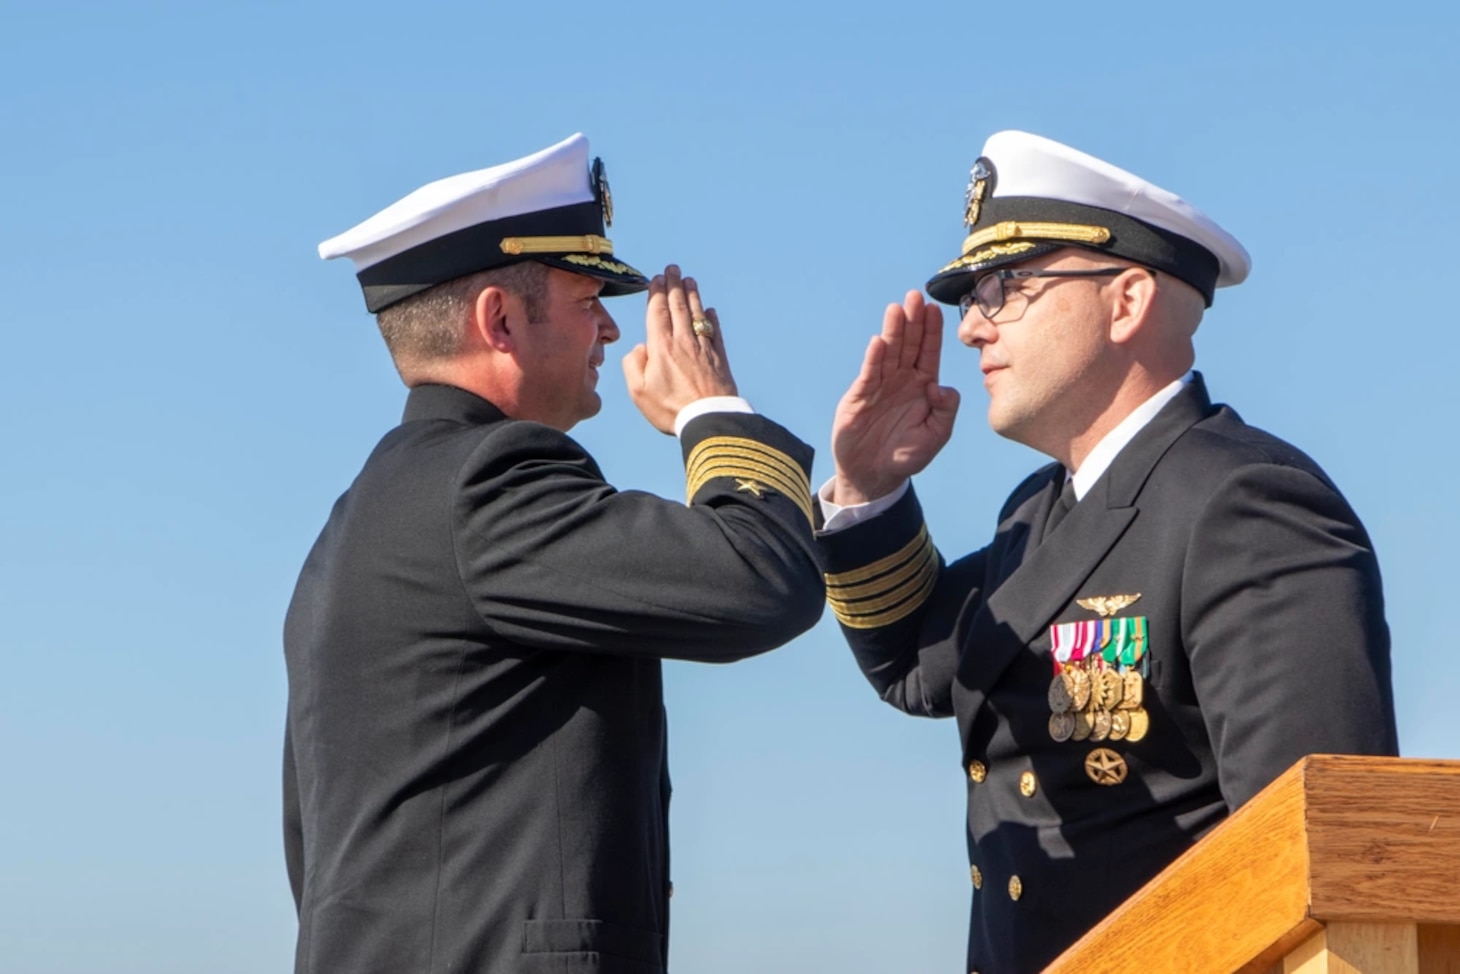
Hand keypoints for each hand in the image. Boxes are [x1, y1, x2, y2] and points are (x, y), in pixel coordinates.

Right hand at [623, 265, 737, 434]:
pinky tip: (711, 311)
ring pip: (697, 314)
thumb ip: (633, 365)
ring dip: (693, 295)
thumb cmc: (671, 409)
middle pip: (678, 305)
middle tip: (673, 268)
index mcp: (661, 346)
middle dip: (674, 284)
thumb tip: (640, 348)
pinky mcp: (719, 358)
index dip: (656, 292)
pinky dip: (711, 319)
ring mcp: (703, 347)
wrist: (709, 419)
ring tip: (689, 281)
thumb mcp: (638, 391)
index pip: (657, 311)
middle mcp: (683, 341)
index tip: (657, 277)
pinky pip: (715, 332)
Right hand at [829, 291, 959, 504]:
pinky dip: (874, 358)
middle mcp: (902, 380)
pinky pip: (869, 374)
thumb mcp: (936, 435)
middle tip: (915, 297)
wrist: (874, 474)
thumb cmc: (907, 455)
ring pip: (889, 353)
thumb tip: (941, 386)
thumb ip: (946, 411)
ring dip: (893, 331)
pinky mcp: (860, 396)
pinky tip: (879, 342)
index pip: (928, 353)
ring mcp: (880, 385)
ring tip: (896, 309)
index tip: (934, 309)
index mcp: (923, 386)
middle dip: (912, 321)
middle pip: (908, 345)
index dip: (931, 331)